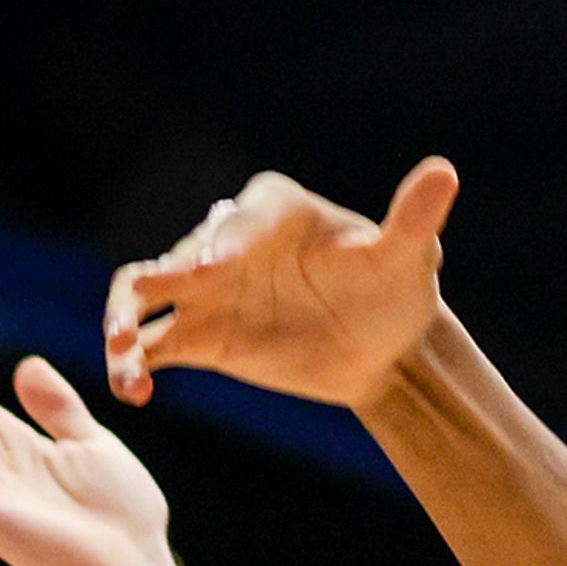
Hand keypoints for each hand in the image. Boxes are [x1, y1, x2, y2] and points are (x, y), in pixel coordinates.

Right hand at [103, 161, 459, 409]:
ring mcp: (205, 291)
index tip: (213, 268)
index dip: (225, 239)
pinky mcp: (199, 337)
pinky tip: (134, 394)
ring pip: (146, 297)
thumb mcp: (407, 258)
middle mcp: (228, 243)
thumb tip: (445, 172)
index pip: (242, 217)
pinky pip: (153, 348)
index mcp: (275, 211)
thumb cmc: (394, 292)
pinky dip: (134, 366)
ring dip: (124, 319)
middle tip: (142, 298)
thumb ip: (412, 219)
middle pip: (181, 252)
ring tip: (121, 351)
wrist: (382, 350)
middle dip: (160, 275)